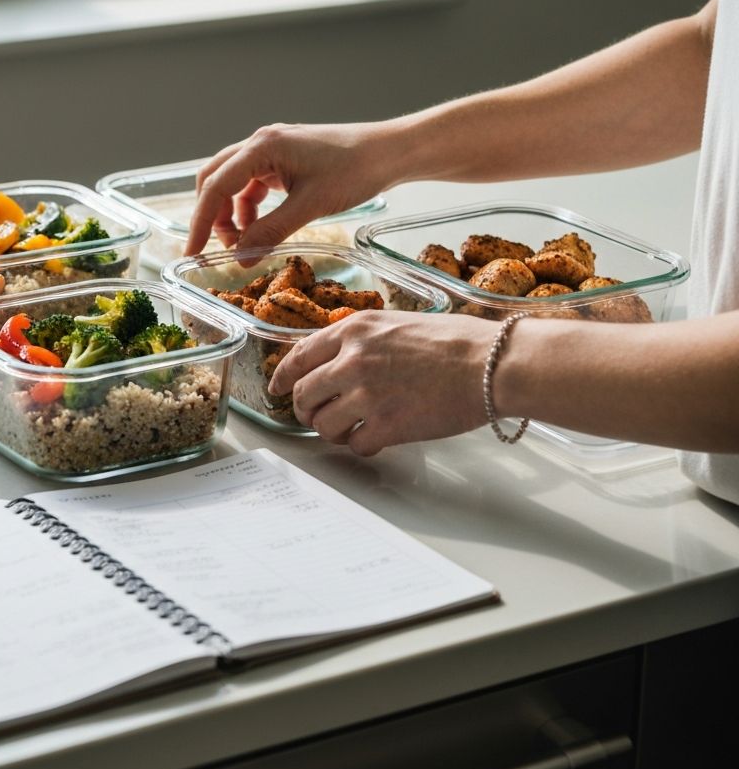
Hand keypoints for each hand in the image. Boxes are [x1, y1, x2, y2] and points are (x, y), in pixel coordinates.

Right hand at [185, 122, 392, 255]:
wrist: (387, 152)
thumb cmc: (355, 170)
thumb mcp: (310, 206)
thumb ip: (272, 231)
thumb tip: (241, 258)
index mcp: (262, 147)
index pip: (216, 186)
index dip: (200, 222)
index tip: (191, 251)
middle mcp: (260, 143)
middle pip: (215, 179)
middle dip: (211, 216)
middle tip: (215, 250)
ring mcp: (271, 150)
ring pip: (232, 184)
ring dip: (231, 214)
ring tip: (243, 243)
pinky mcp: (283, 160)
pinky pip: (252, 185)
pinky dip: (250, 209)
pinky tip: (260, 229)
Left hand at [268, 311, 493, 455]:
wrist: (492, 364)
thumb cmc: (457, 342)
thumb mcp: (397, 322)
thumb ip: (364, 340)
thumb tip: (340, 361)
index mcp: (354, 330)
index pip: (299, 356)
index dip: (283, 377)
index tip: (277, 388)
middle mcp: (353, 360)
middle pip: (302, 394)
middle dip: (306, 410)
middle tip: (317, 417)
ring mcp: (367, 394)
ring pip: (322, 424)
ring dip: (332, 431)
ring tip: (350, 429)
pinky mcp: (386, 425)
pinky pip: (354, 445)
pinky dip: (362, 445)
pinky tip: (377, 439)